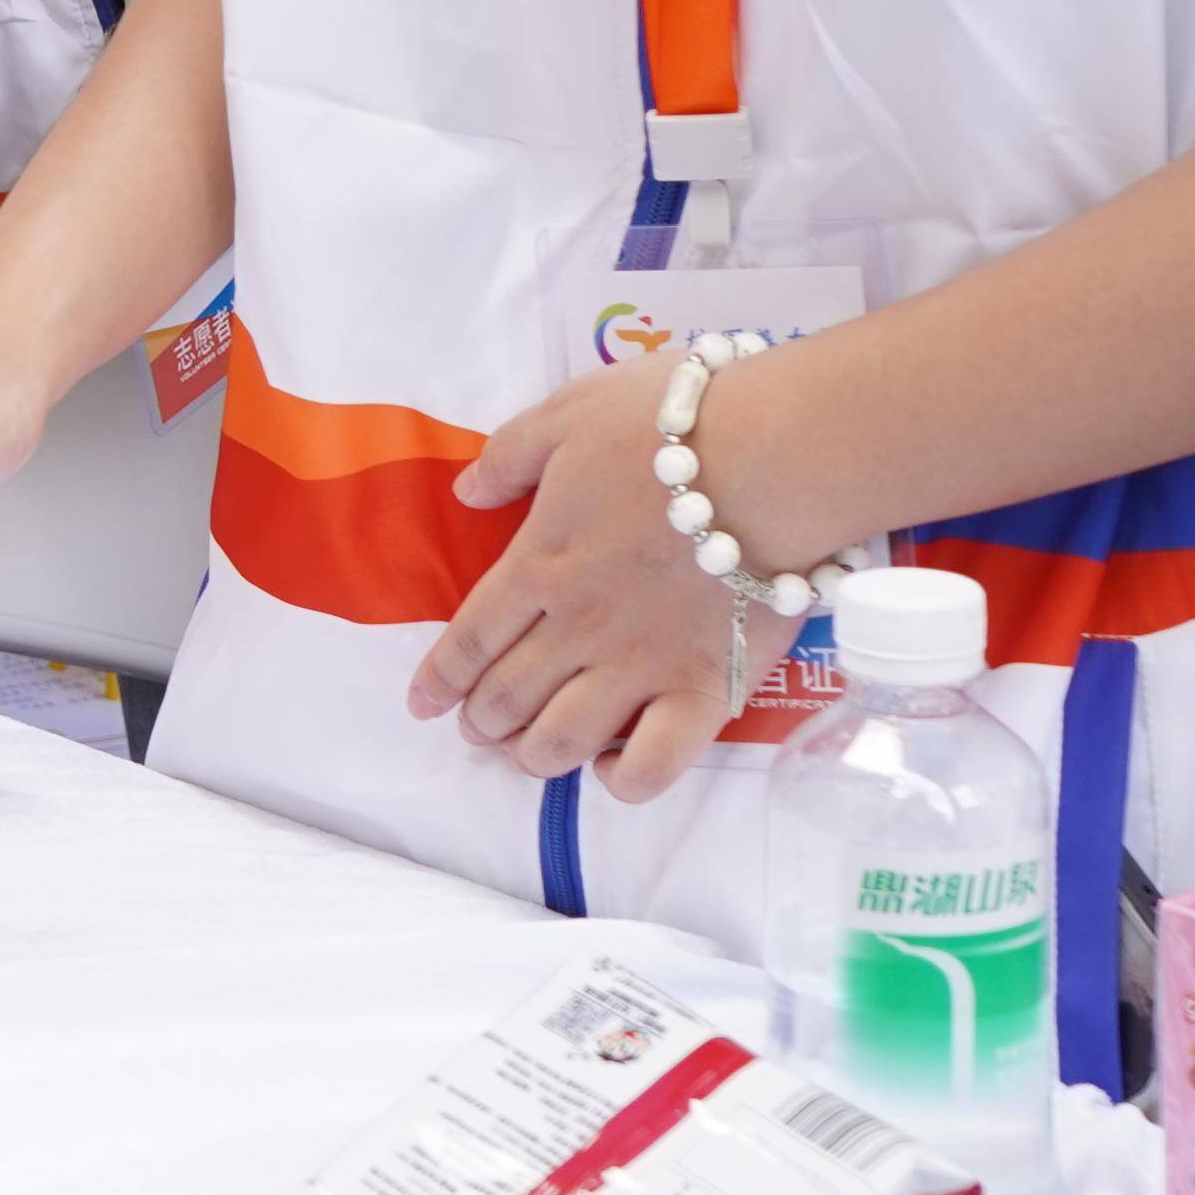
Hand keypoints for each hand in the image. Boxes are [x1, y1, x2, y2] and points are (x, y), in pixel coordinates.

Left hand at [409, 366, 757, 799]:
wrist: (772, 456)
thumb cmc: (668, 425)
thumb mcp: (567, 415)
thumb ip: (509, 456)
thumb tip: (465, 492)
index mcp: (539, 564)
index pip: (471, 639)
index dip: (440, 679)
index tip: (422, 704)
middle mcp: (578, 628)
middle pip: (508, 697)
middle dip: (482, 722)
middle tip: (478, 730)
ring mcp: (640, 667)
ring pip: (562, 740)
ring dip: (533, 756)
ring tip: (528, 755)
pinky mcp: (705, 691)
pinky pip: (652, 766)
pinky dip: (623, 779)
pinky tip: (614, 765)